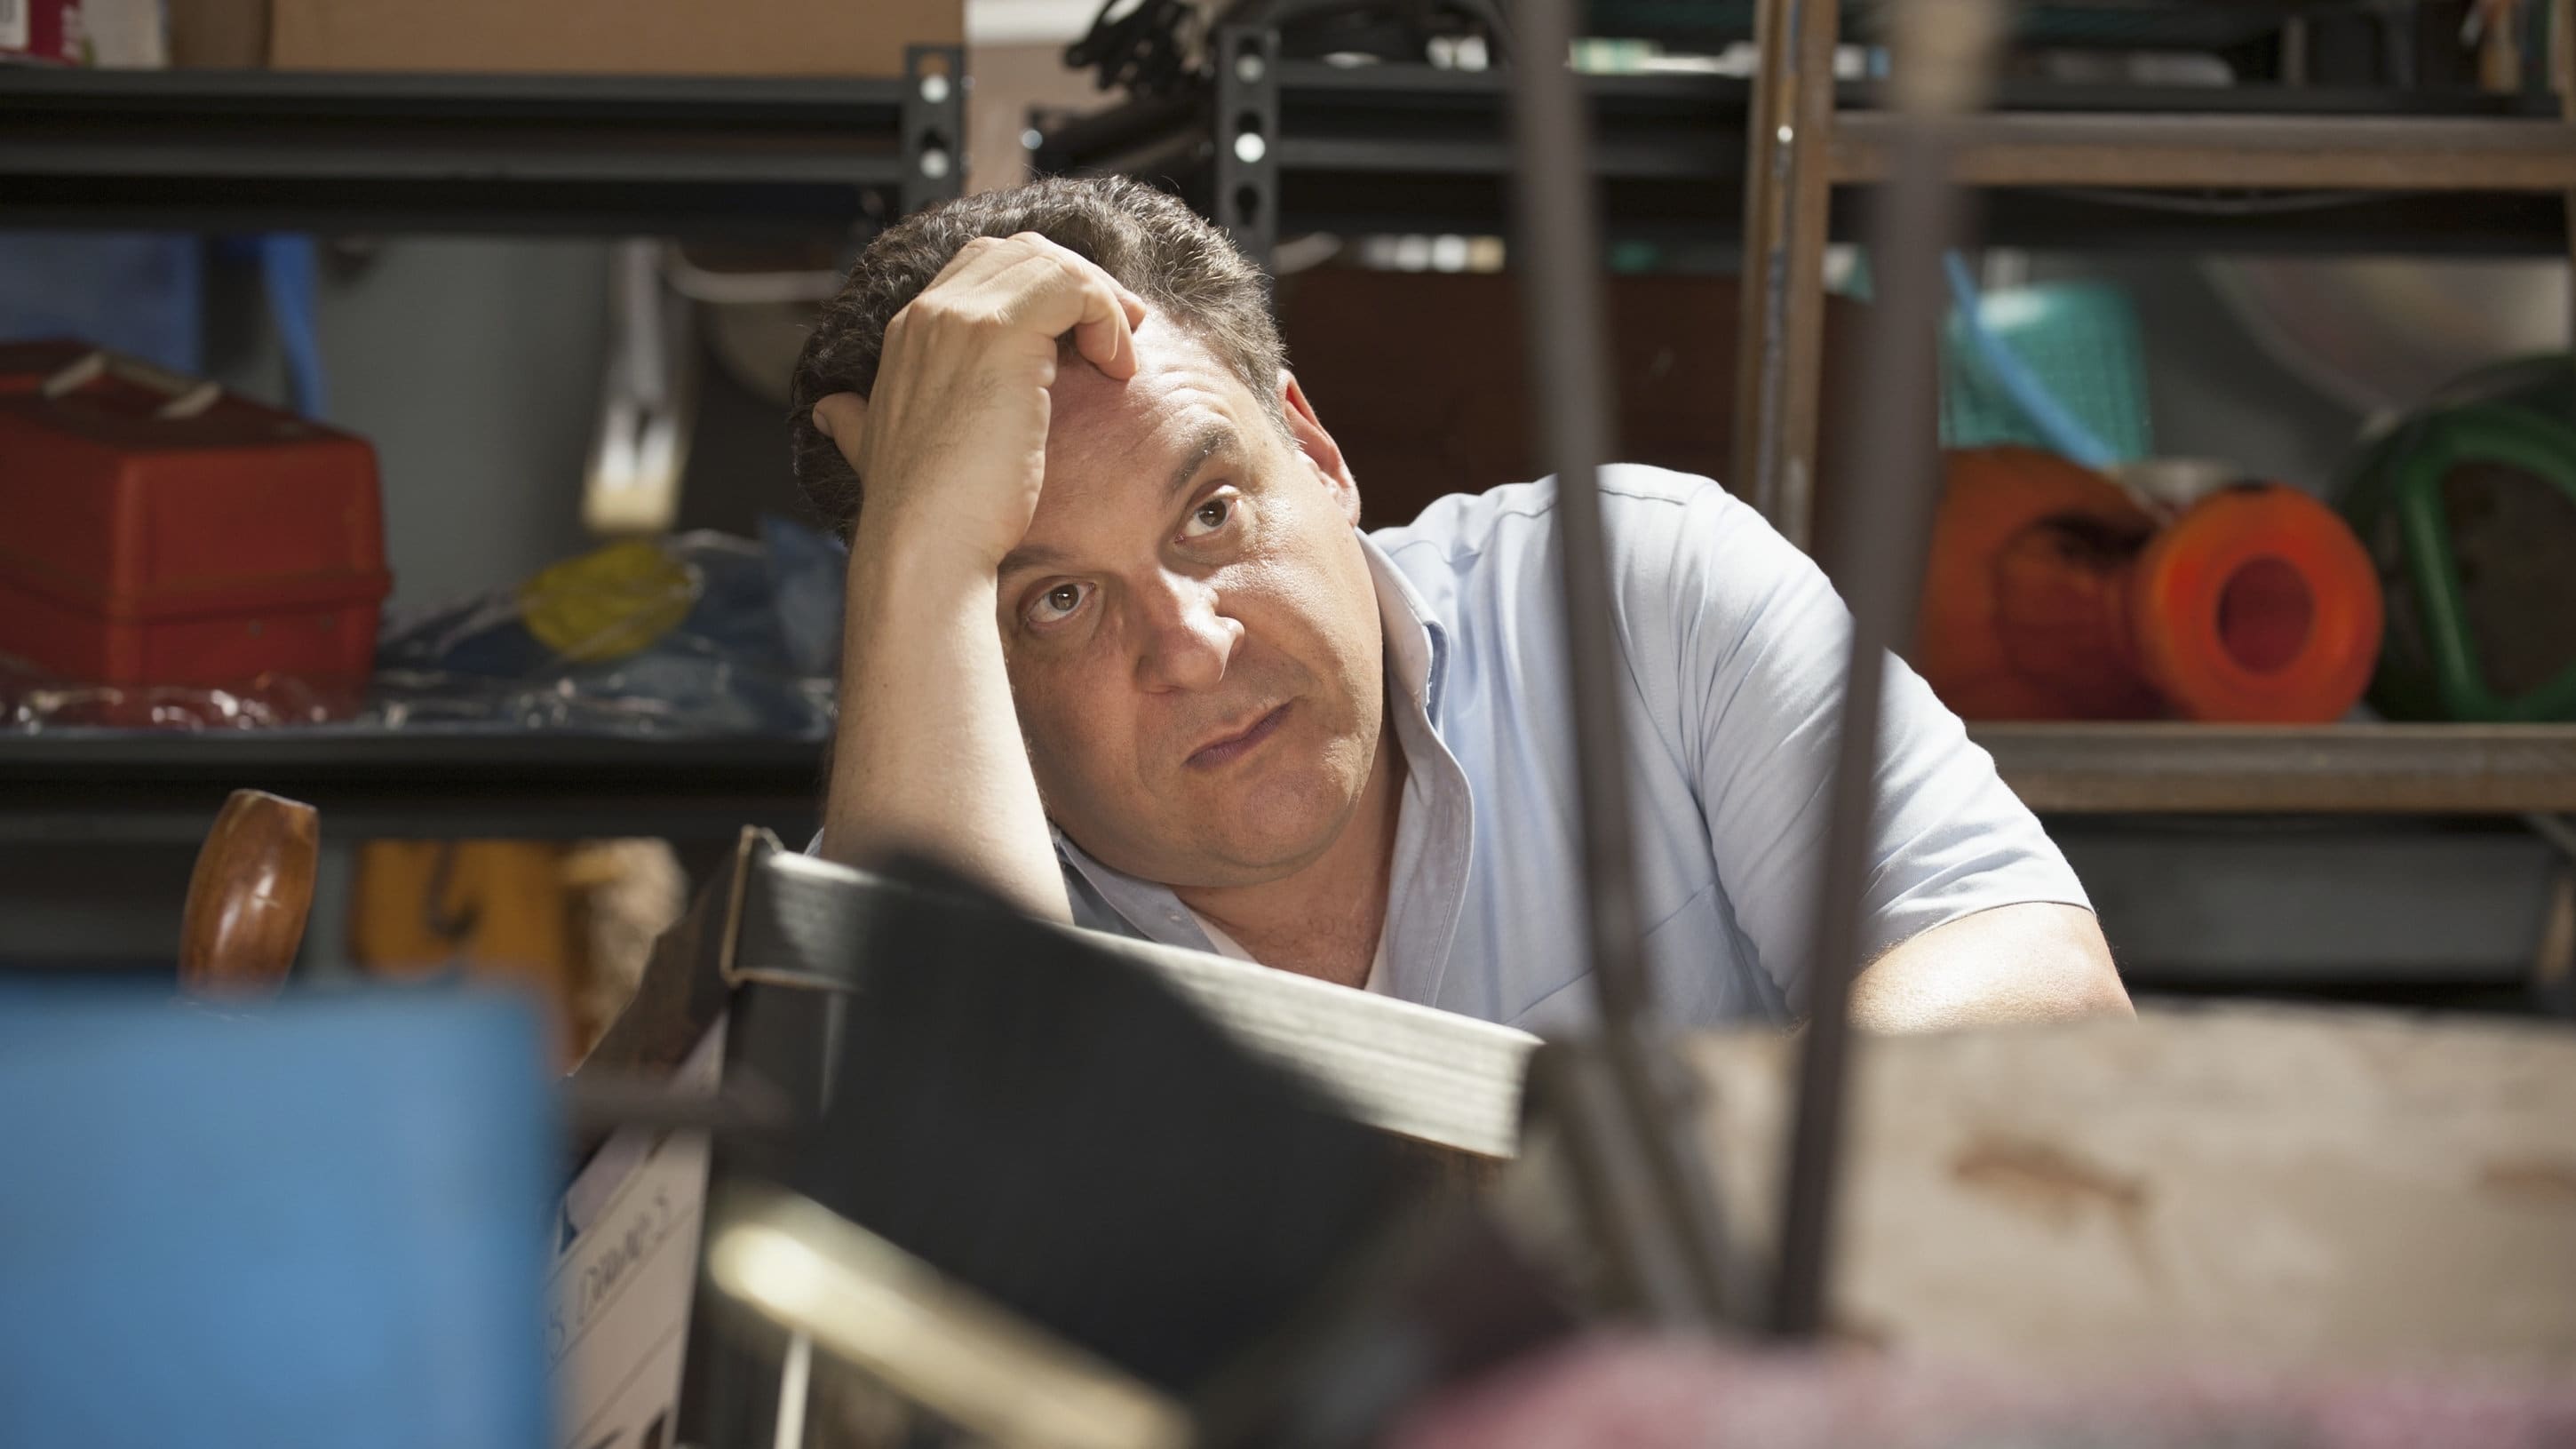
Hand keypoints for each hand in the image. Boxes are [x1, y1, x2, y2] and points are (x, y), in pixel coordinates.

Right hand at [811, 232, 1147, 576]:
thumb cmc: (921, 515)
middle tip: (1115, 332)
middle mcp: (931, 312)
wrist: (925, 544)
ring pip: (1053, 264)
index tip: (1080, 337)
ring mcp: (962, 318)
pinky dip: (1108, 317)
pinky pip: (1075, 289)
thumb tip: (829, 413)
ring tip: (1119, 355)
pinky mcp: (1002, 335)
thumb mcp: (872, 452)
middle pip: (1023, 253)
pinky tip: (1116, 367)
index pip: (985, 266)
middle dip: (1078, 282)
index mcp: (910, 330)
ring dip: (1101, 300)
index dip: (1043, 288)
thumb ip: (853, 423)